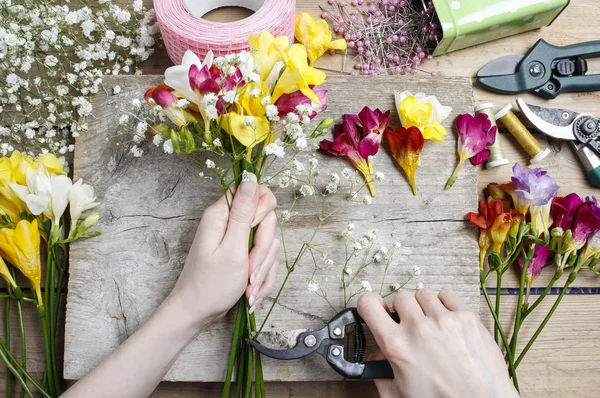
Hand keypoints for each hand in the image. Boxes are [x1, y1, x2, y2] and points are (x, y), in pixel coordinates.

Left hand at [168, 174, 278, 329]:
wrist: (198, 314)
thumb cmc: (210, 285)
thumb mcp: (232, 249)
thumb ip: (244, 213)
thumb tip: (251, 178)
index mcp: (221, 215)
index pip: (253, 191)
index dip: (264, 209)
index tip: (257, 231)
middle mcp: (228, 224)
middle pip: (266, 222)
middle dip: (263, 250)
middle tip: (250, 271)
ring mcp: (236, 240)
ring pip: (267, 244)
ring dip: (263, 269)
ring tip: (249, 288)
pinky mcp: (242, 255)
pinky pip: (264, 260)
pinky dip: (262, 278)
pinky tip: (251, 293)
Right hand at [357, 290, 518, 397]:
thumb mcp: (399, 395)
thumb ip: (380, 374)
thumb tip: (375, 359)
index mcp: (397, 346)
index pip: (369, 305)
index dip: (368, 303)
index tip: (374, 307)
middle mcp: (418, 328)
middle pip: (400, 297)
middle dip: (402, 310)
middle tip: (410, 324)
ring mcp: (444, 320)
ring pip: (423, 293)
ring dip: (424, 306)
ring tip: (432, 324)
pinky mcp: (466, 317)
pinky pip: (447, 295)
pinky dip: (445, 304)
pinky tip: (447, 320)